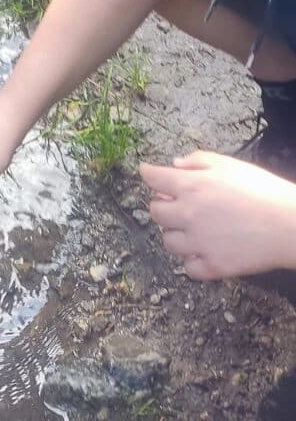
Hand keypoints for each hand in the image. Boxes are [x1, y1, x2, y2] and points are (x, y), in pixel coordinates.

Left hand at [140, 150, 295, 279]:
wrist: (286, 224)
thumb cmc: (261, 189)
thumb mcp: (228, 163)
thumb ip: (197, 160)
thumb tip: (175, 165)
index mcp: (191, 186)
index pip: (154, 179)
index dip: (148, 173)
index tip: (147, 173)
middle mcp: (189, 214)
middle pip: (155, 212)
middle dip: (162, 205)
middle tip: (175, 203)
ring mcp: (199, 243)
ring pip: (168, 242)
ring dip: (175, 233)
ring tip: (192, 228)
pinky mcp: (212, 267)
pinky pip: (188, 268)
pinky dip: (192, 260)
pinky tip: (203, 250)